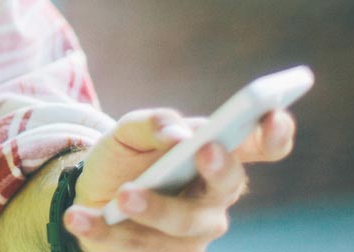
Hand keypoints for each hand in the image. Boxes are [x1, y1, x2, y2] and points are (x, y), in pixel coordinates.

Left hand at [61, 108, 295, 249]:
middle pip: (226, 186)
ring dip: (151, 208)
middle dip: (217, 169)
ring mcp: (191, 234)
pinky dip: (102, 229)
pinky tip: (78, 217)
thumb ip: (153, 123)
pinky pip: (133, 246)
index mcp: (219, 155)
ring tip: (123, 196)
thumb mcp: (130, 131)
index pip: (261, 145)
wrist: (89, 195)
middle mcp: (214, 197)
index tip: (272, 114)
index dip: (275, 133)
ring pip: (179, 223)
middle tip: (202, 148)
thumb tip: (177, 133)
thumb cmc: (125, 158)